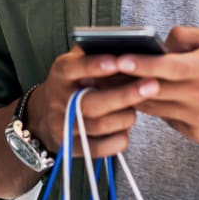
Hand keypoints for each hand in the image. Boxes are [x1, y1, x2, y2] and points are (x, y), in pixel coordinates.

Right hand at [29, 47, 159, 158]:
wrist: (45, 115)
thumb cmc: (74, 82)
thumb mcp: (78, 62)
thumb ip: (98, 54)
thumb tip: (132, 50)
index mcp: (61, 74)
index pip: (74, 68)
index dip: (95, 66)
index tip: (118, 61)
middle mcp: (59, 100)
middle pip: (91, 103)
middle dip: (125, 95)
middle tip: (153, 85)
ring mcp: (63, 126)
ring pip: (100, 125)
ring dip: (125, 117)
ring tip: (137, 109)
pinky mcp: (71, 148)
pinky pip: (99, 148)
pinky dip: (118, 139)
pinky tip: (126, 129)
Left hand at [123, 26, 198, 147]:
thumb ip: (187, 37)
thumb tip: (159, 42)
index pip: (167, 67)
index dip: (141, 64)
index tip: (120, 59)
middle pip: (154, 90)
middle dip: (127, 81)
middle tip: (104, 72)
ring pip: (155, 108)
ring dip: (136, 97)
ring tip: (118, 84)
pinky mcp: (198, 135)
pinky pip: (169, 120)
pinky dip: (159, 108)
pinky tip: (153, 98)